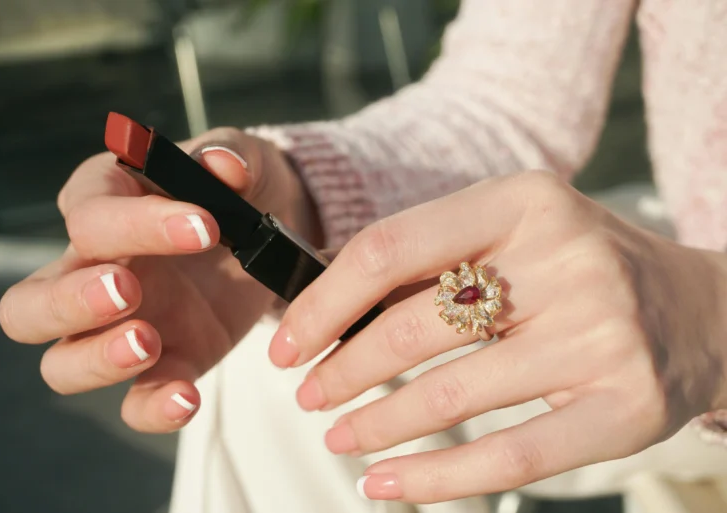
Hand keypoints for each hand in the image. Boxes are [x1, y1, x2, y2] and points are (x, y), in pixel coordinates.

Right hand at [0, 127, 320, 432]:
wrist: (276, 230)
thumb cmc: (244, 188)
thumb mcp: (246, 162)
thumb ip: (232, 158)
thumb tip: (223, 165)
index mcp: (105, 205)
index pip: (88, 216)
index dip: (137, 223)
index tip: (205, 225)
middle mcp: (97, 269)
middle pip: (30, 304)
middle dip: (69, 302)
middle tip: (127, 290)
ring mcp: (123, 325)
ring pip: (61, 363)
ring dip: (96, 360)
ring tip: (149, 342)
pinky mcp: (165, 363)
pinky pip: (135, 402)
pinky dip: (153, 408)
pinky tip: (187, 398)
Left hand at [269, 171, 726, 502]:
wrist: (699, 309)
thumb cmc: (581, 269)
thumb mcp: (513, 235)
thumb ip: (431, 261)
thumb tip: (327, 305)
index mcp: (524, 201)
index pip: (391, 248)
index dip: (324, 302)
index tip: (286, 343)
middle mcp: (568, 257)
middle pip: (415, 324)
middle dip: (343, 369)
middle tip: (308, 394)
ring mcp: (603, 332)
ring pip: (454, 394)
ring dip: (378, 425)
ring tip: (340, 437)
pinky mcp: (628, 404)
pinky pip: (511, 455)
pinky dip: (436, 477)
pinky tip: (387, 483)